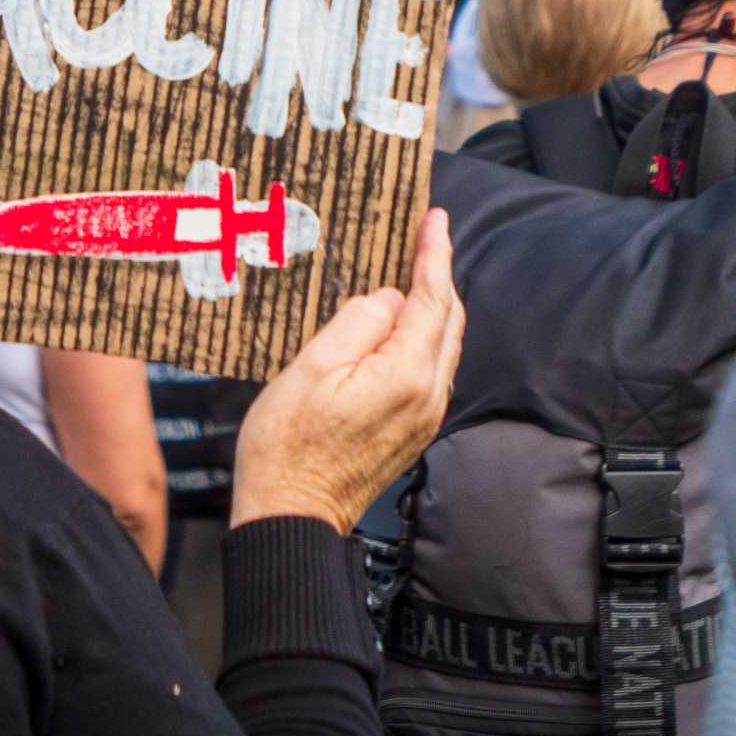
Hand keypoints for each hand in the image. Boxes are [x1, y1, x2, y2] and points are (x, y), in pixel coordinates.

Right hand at [230, 207, 463, 530]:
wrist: (291, 516)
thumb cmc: (287, 447)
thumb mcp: (311, 367)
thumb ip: (357, 323)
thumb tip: (387, 299)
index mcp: (406, 374)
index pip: (432, 299)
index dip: (434, 254)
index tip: (435, 219)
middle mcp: (427, 396)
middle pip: (448, 321)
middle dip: (439, 274)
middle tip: (425, 236)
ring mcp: (423, 417)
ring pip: (442, 346)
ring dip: (433, 305)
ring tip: (414, 271)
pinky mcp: (412, 432)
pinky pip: (430, 369)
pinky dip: (423, 335)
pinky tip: (402, 324)